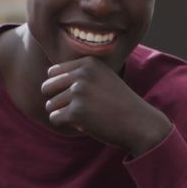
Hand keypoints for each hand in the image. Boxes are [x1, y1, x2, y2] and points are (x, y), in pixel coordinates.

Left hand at [41, 57, 171, 156]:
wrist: (140, 123)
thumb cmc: (119, 104)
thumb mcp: (103, 78)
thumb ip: (79, 75)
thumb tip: (46, 82)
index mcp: (88, 63)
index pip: (53, 72)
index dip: (60, 87)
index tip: (78, 96)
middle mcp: (82, 74)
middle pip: (47, 87)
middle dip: (57, 100)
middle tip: (77, 109)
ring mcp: (79, 92)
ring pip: (50, 105)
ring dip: (63, 114)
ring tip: (85, 116)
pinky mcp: (76, 112)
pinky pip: (54, 118)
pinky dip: (65, 124)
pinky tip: (83, 124)